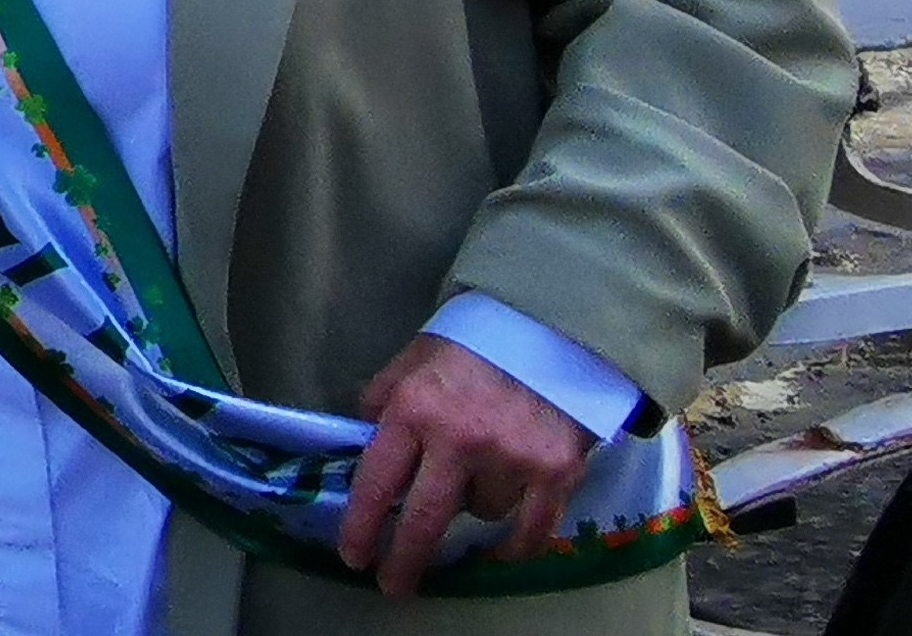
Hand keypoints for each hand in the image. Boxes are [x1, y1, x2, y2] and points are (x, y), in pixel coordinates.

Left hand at [337, 335, 594, 596]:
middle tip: (394, 584)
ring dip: (473, 505)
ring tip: (480, 473)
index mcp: (413, 408)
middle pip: (423, 519)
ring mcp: (510, 458)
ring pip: (480, 513)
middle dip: (403, 559)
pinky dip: (517, 543)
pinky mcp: (556, 472)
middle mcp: (458, 439)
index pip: (376, 481)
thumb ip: (383, 402)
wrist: (552, 327)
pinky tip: (504, 550)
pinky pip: (532, 530)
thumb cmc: (472, 343)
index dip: (361, 525)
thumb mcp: (410, 361)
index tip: (354, 555)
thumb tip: (363, 444)